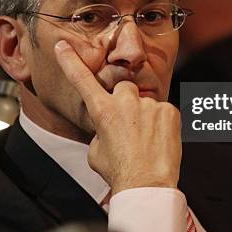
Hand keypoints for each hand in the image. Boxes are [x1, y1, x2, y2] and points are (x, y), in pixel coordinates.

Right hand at [54, 40, 181, 193]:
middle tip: (128, 125)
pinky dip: (161, 123)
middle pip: (123, 87)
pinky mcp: (169, 111)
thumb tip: (108, 125)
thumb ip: (100, 129)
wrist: (147, 185)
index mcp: (102, 111)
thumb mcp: (96, 151)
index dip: (70, 61)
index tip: (62, 46)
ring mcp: (149, 105)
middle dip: (125, 100)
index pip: (82, 79)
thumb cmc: (119, 172)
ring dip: (144, 115)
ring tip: (145, 140)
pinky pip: (162, 111)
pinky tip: (158, 140)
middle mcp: (125, 102)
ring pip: (144, 102)